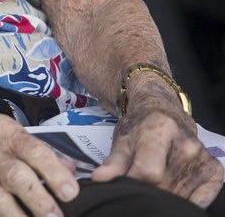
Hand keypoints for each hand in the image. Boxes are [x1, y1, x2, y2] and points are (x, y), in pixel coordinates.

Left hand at [93, 81, 222, 207]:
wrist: (166, 113)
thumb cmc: (141, 127)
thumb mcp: (123, 139)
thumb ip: (113, 162)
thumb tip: (99, 178)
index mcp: (160, 129)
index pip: (148, 171)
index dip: (133, 183)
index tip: (123, 186)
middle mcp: (187, 144)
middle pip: (164, 186)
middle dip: (146, 191)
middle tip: (138, 184)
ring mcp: (202, 158)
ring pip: (179, 195)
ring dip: (164, 196)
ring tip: (154, 183)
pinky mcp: (214, 170)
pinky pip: (199, 199)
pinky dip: (184, 200)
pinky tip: (172, 189)